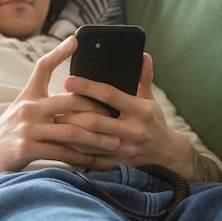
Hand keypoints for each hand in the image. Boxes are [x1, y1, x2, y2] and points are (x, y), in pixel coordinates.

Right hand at [0, 36, 121, 173]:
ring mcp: (27, 128)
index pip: (43, 67)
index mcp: (30, 95)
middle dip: (98, 110)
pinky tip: (93, 160)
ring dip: (96, 139)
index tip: (76, 40)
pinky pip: (61, 151)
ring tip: (115, 143)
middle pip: (70, 102)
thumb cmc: (10, 128)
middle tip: (117, 117)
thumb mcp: (22, 106)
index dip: (59, 52)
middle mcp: (28, 108)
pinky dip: (80, 157)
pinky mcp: (26, 148)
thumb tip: (72, 90)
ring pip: (71, 130)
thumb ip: (44, 97)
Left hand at [58, 53, 195, 175]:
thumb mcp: (151, 100)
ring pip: (90, 141)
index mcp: (140, 110)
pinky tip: (61, 143)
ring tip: (52, 121)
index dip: (87, 87)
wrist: (169, 157)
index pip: (110, 95)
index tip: (68, 80)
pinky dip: (75, 151)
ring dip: (70, 131)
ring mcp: (124, 150)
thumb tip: (143, 55)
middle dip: (72, 112)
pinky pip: (91, 159)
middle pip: (96, 120)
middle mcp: (132, 131)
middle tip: (53, 103)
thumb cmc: (154, 123)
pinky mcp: (117, 164)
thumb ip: (144, 78)